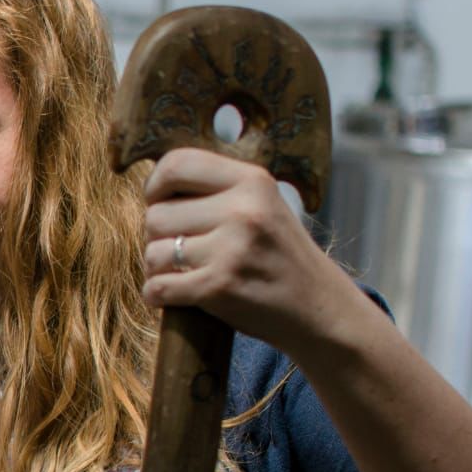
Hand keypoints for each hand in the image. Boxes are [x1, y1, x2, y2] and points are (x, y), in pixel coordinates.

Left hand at [140, 147, 363, 356]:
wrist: (318, 307)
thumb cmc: (280, 257)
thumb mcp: (263, 205)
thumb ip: (218, 191)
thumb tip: (155, 186)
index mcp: (252, 180)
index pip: (177, 164)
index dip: (155, 186)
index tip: (160, 203)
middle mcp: (242, 209)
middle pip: (156, 215)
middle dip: (159, 237)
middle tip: (182, 250)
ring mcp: (231, 249)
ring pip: (153, 253)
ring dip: (157, 269)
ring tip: (181, 273)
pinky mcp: (218, 286)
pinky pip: (157, 287)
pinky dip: (156, 295)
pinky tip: (171, 296)